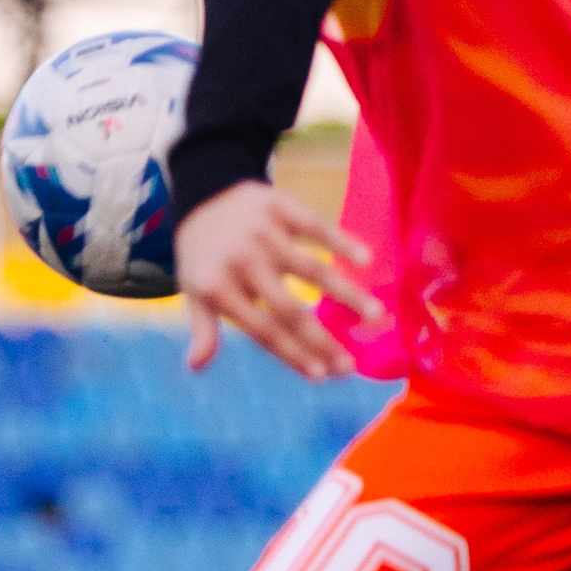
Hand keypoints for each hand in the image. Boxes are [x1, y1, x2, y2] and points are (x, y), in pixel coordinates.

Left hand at [176, 181, 383, 380]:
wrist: (202, 194)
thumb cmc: (204, 254)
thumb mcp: (194, 291)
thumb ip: (203, 328)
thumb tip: (195, 367)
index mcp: (217, 287)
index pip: (262, 330)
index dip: (292, 354)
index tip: (321, 376)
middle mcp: (241, 261)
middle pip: (288, 309)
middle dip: (321, 340)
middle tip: (350, 366)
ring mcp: (262, 232)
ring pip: (310, 269)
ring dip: (346, 294)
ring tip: (376, 316)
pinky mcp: (278, 205)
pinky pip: (316, 226)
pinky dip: (342, 242)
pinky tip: (366, 260)